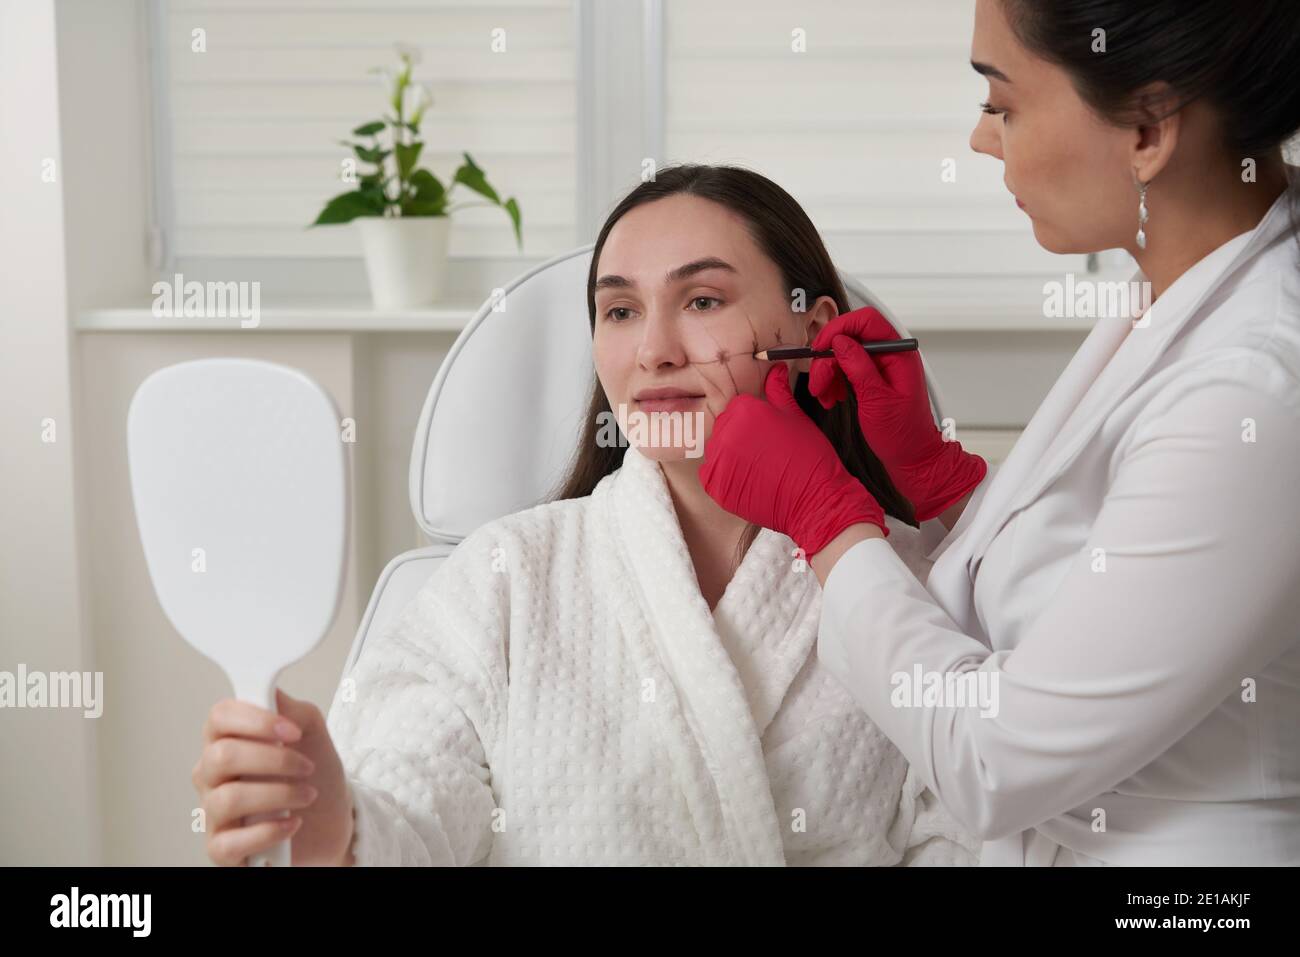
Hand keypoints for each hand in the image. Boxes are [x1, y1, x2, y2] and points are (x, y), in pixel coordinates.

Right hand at [193, 688, 354, 865]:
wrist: (332, 820)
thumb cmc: (315, 774)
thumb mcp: (312, 733)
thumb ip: (292, 711)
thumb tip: (271, 697)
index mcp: (228, 738)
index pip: (220, 716)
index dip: (256, 721)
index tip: (292, 732)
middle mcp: (213, 773)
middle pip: (221, 756)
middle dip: (274, 760)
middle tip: (306, 767)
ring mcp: (214, 812)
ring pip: (227, 799)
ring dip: (278, 795)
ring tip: (307, 795)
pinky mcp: (222, 848)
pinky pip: (228, 844)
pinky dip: (267, 832)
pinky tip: (291, 824)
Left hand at [700, 363, 887, 556]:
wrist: (815, 499)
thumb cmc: (810, 456)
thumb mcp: (796, 416)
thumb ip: (778, 390)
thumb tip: (776, 368)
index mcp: (744, 410)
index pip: (737, 407)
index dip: (754, 420)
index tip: (767, 433)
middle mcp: (725, 432)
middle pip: (725, 427)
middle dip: (741, 436)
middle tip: (765, 452)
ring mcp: (717, 461)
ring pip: (717, 450)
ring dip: (732, 456)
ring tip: (758, 467)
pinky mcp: (715, 486)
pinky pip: (710, 474)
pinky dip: (724, 477)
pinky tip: (747, 480)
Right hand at [807, 306, 986, 521]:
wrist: (913, 457)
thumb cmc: (902, 435)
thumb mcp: (877, 401)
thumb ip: (859, 367)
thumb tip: (840, 342)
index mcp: (898, 354)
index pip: (866, 321)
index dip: (839, 329)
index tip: (820, 349)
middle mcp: (890, 355)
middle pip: (850, 338)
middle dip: (828, 359)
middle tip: (817, 382)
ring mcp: (881, 366)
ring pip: (844, 354)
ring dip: (828, 373)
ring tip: (823, 396)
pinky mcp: (872, 378)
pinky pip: (846, 369)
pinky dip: (834, 381)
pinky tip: (831, 398)